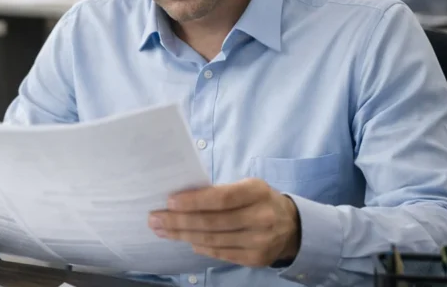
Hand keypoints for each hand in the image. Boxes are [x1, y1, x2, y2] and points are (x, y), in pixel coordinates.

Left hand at [149, 178, 300, 267]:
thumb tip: (181, 199)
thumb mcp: (247, 187)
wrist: (291, 226)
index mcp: (257, 192)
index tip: (169, 201)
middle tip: (155, 219)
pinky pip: (220, 253)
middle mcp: (261, 218)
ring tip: (162, 230)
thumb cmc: (259, 200)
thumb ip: (220, 192)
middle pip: (212, 222)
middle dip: (179, 221)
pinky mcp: (256, 259)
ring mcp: (260, 241)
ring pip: (213, 240)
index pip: (221, 198)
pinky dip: (200, 246)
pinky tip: (186, 240)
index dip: (194, 201)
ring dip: (183, 235)